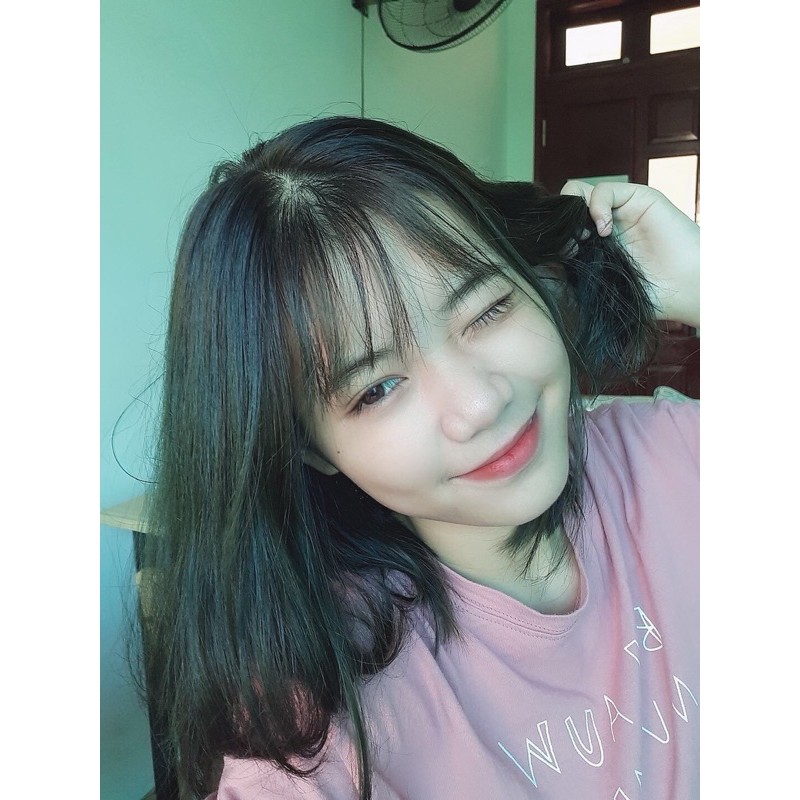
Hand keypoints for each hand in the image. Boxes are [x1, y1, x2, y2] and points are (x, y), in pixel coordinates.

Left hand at [561, 181, 699, 327]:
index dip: (554, 238)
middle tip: (570, 249)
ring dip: (575, 214)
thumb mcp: (600, 287)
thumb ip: (574, 274)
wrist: (688, 289)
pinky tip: (604, 231)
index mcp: (593, 245)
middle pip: (564, 206)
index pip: (560, 227)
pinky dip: (595, 207)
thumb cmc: (649, 296)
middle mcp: (604, 224)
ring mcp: (620, 210)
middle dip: (560, 224)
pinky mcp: (638, 197)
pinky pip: (603, 189)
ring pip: (578, 191)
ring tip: (585, 240)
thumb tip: (542, 268)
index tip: (560, 260)